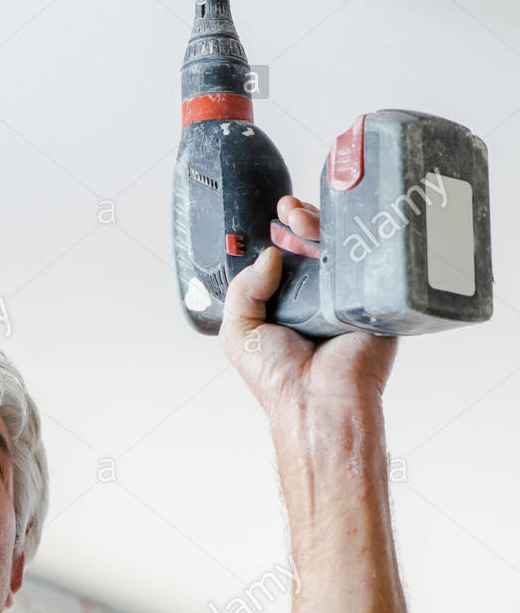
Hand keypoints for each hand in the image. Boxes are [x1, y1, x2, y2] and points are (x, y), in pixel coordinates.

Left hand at [218, 195, 397, 417]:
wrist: (317, 401)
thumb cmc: (278, 378)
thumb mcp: (239, 331)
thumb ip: (242, 289)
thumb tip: (269, 254)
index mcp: (287, 304)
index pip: (286, 257)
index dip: (280, 234)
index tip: (275, 217)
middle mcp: (317, 298)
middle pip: (314, 246)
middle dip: (302, 222)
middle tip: (290, 212)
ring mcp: (346, 297)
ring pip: (340, 250)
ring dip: (324, 227)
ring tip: (304, 220)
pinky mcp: (372, 300)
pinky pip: (368, 264)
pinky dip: (357, 243)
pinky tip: (340, 233)